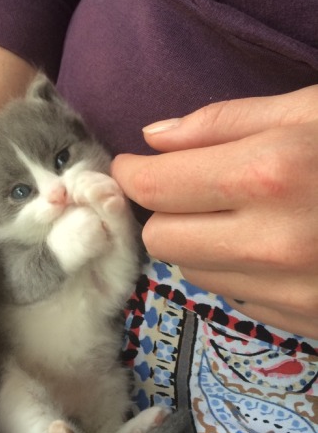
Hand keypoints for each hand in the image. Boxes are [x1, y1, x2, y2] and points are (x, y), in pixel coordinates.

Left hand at [112, 85, 317, 338]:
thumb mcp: (316, 109)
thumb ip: (226, 121)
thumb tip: (154, 135)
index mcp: (270, 172)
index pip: (153, 186)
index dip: (133, 173)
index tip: (134, 164)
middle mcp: (271, 242)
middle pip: (162, 238)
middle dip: (165, 210)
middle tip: (192, 188)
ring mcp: (292, 292)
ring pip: (194, 271)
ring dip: (201, 241)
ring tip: (244, 214)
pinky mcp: (306, 323)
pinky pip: (236, 296)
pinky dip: (238, 270)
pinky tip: (276, 247)